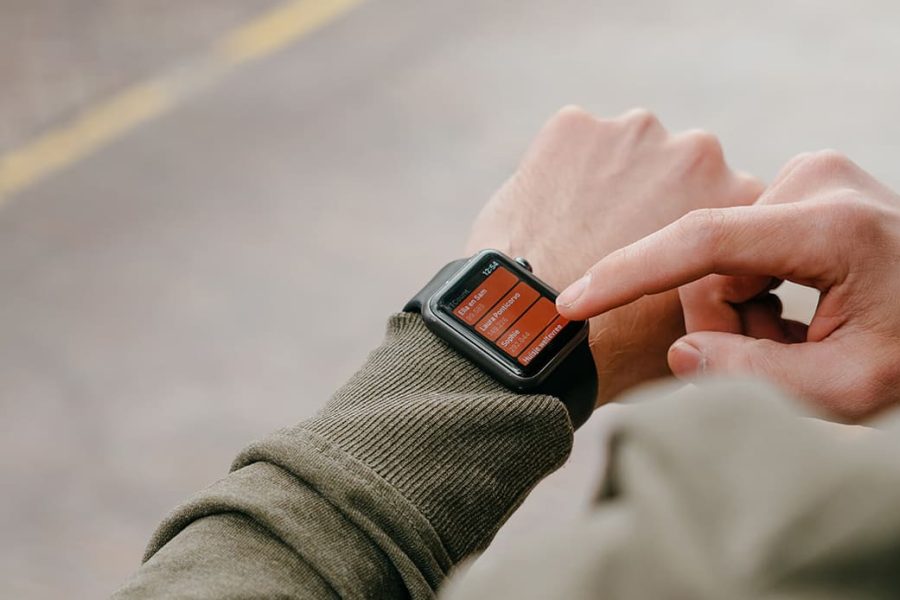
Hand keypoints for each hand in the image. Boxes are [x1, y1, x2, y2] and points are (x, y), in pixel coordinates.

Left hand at [466, 106, 762, 404]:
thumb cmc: (621, 347)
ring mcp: (633, 132)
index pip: (725, 201)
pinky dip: (561, 172)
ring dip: (612, 181)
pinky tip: (548, 217)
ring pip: (624, 151)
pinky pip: (571, 144)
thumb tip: (723, 281)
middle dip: (655, 197)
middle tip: (619, 245)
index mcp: (742, 199)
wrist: (537, 335)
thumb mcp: (703, 326)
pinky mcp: (574, 126)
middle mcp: (697, 151)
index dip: (692, 231)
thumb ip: (724, 283)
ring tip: (580, 236)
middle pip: (677, 168)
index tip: (665, 257)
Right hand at [557, 150, 899, 420]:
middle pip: (709, 263)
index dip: (629, 274)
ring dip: (740, 312)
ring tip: (795, 341)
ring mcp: (810, 177)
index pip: (704, 241)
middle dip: (722, 323)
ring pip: (720, 258)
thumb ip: (754, 378)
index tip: (572, 302)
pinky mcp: (805, 185)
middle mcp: (816, 181)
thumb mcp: (847, 389)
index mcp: (834, 227)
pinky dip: (754, 291)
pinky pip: (740, 245)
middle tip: (774, 362)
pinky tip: (796, 314)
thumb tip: (678, 351)